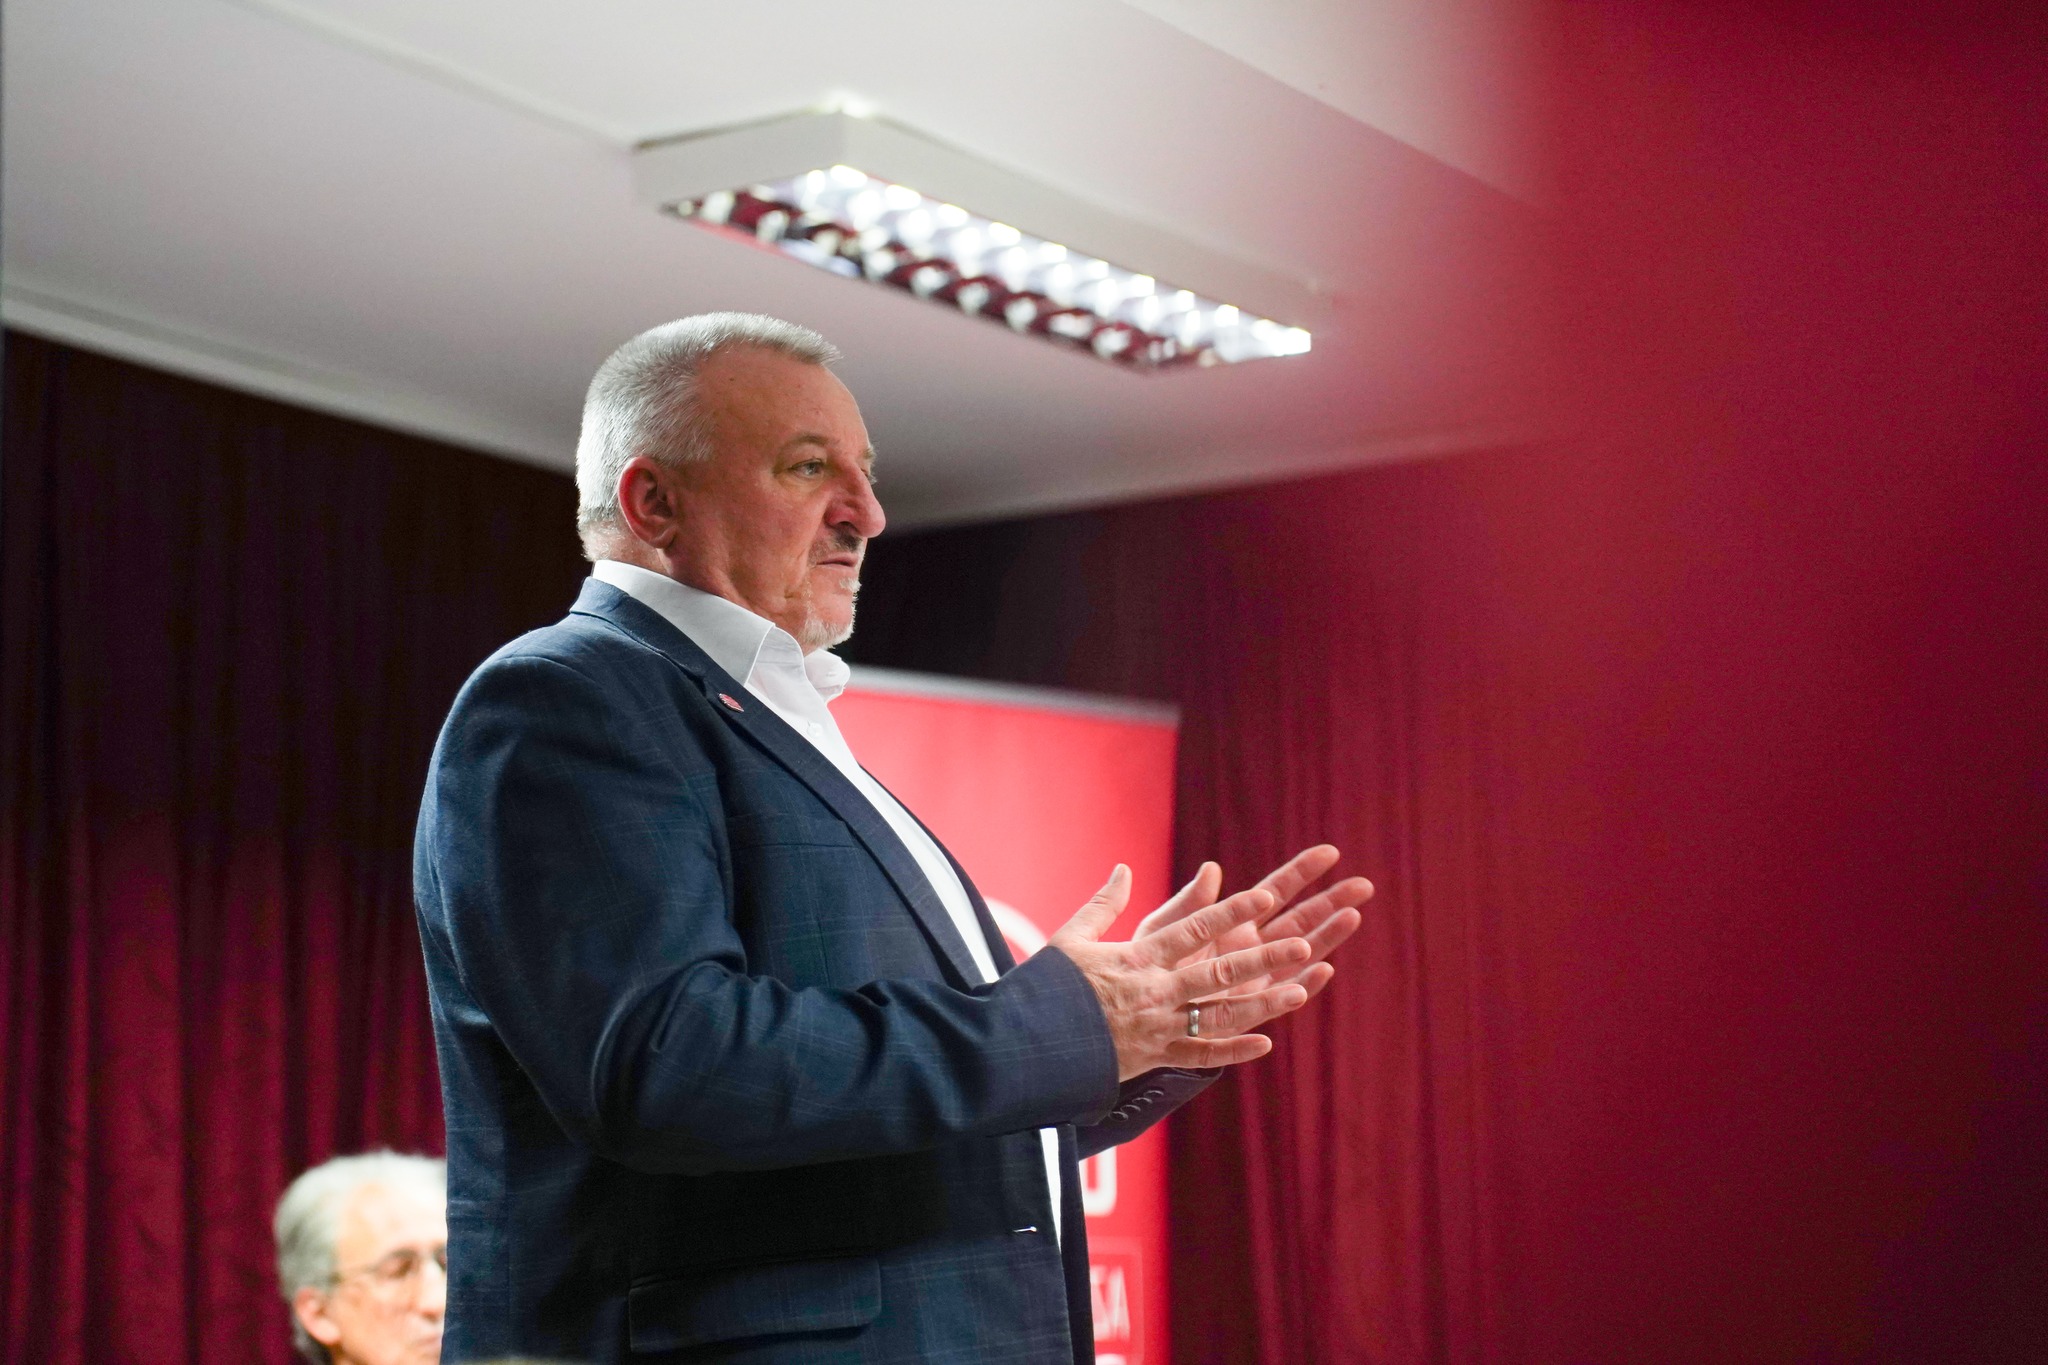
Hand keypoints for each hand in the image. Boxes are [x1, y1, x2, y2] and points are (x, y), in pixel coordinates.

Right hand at [1050, 866, 1313, 1080]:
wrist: (1029, 1046)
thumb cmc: (1048, 988)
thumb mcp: (1071, 938)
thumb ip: (1104, 904)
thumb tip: (1124, 870)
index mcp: (1139, 958)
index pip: (1194, 928)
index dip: (1231, 911)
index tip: (1264, 896)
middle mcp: (1156, 991)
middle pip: (1219, 971)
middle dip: (1263, 956)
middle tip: (1302, 943)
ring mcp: (1159, 1027)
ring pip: (1221, 1014)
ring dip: (1262, 1003)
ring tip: (1299, 991)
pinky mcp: (1154, 1057)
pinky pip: (1200, 1055)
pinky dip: (1233, 1050)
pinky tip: (1265, 1043)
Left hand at [1135, 846, 1370, 1004]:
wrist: (1140, 1011)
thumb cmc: (1149, 964)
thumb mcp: (1164, 929)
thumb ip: (1189, 904)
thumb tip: (1211, 869)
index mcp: (1235, 921)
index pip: (1276, 891)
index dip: (1303, 872)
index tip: (1331, 852)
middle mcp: (1254, 947)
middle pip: (1301, 920)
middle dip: (1332, 902)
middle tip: (1364, 886)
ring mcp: (1257, 977)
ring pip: (1301, 954)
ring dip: (1328, 937)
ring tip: (1353, 916)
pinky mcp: (1252, 1008)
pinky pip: (1282, 995)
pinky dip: (1303, 982)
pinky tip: (1324, 968)